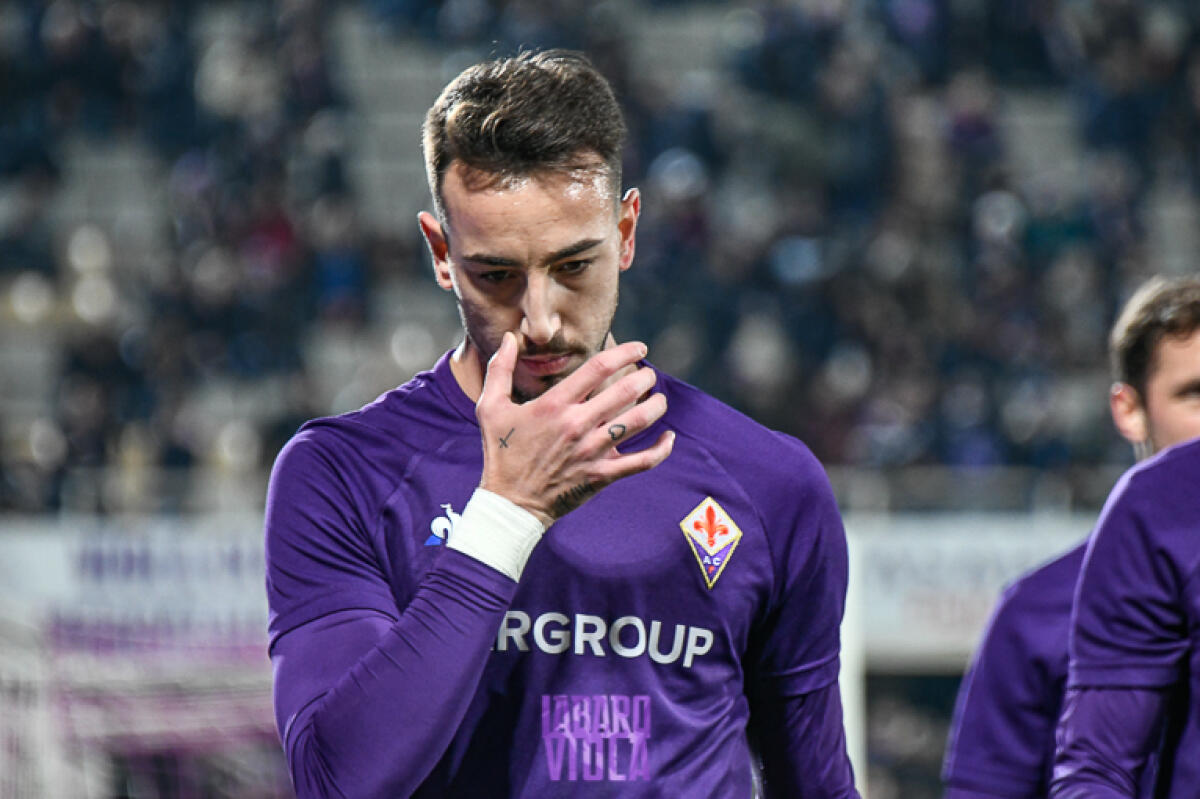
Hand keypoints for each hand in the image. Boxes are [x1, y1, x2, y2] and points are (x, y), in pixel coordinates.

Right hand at [476, 332, 674, 526]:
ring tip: (660, 399)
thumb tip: (509, 337)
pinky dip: (662, 449)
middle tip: (649, 374)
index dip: (625, 352)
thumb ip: (499, 368)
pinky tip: (669, 437)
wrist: (510, 503)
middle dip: (645, 377)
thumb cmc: (501, 452)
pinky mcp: (602, 475)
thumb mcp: (490, 407)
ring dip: (657, 406)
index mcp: (554, 405)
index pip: (599, 367)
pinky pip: (642, 461)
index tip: (639, 348)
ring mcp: (592, 451)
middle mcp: (577, 425)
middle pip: (625, 390)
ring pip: (639, 421)